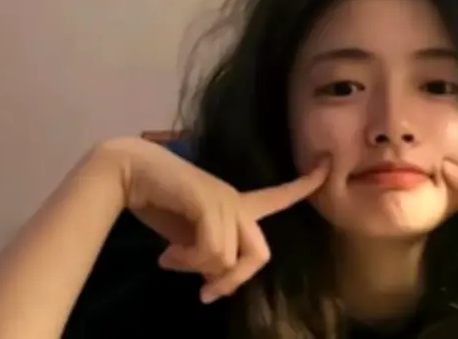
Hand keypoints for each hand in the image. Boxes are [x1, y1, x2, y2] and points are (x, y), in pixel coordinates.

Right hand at [113, 138, 328, 302]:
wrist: (128, 173)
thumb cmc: (158, 202)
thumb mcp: (189, 240)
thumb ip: (208, 256)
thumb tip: (216, 281)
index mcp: (237, 205)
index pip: (280, 196)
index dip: (306, 185)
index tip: (329, 164)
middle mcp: (236, 201)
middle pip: (260, 255)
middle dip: (234, 281)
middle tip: (205, 294)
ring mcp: (223, 200)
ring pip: (230, 258)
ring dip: (196, 269)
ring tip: (169, 260)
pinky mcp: (208, 201)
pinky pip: (211, 250)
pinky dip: (188, 263)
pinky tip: (165, 256)